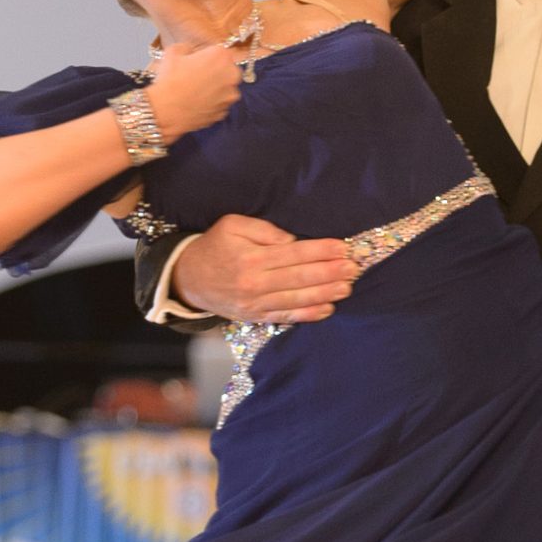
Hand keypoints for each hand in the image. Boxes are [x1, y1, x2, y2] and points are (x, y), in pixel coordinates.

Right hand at [145, 40, 241, 140]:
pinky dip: (212, 101)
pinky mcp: (224, 111)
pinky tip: (196, 100)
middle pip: (226, 69)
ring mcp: (230, 96)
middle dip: (215, 70)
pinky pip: (220, 102)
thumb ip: (188, 47)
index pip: (220, 51)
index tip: (199, 59)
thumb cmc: (170, 81)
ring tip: (195, 89)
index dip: (208, 55)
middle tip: (196, 74)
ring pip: (225, 87)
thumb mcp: (174, 51)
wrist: (166, 111)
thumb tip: (191, 51)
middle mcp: (231, 75)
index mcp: (221, 56)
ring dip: (214, 86)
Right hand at [174, 214, 357, 322]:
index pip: (294, 254)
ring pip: (297, 299)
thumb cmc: (214, 246)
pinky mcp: (255, 317)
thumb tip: (292, 241)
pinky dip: (308, 314)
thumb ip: (264, 230)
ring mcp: (256, 303)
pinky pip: (286, 316)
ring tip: (348, 287)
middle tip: (354, 268)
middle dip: (330, 273)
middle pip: (300, 278)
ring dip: (326, 294)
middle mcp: (255, 283)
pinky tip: (328, 309)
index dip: (321, 251)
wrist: (187, 279)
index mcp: (250, 258)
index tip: (342, 248)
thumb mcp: (232, 225)